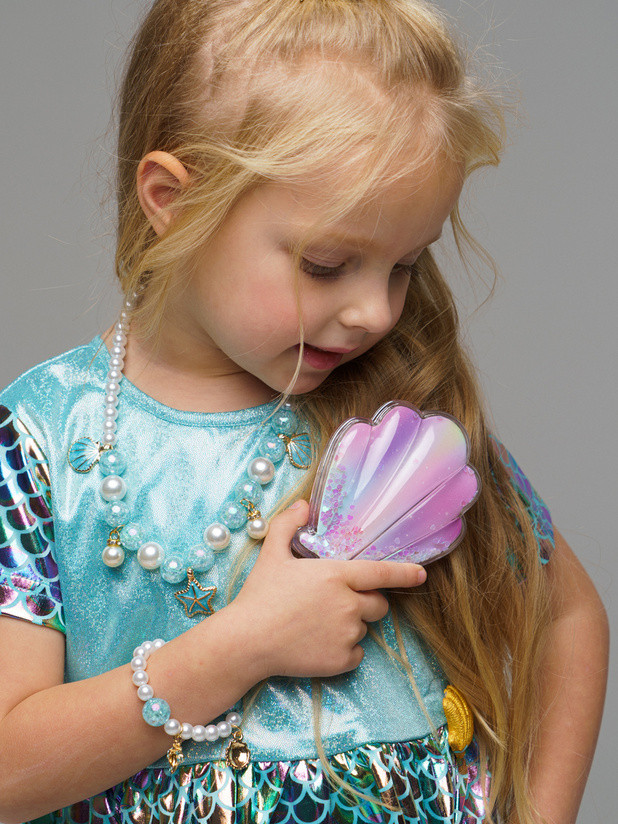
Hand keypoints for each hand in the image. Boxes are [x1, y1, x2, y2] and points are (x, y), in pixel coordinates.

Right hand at [229, 500, 426, 679]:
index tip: (422, 574)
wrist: (246, 642)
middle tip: (336, 602)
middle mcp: (349, 604)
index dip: (405, 573)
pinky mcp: (342, 661)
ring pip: (365, 628)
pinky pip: (356, 654)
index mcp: (336, 575)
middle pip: (378, 604)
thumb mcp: (271, 554)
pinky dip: (344, 650)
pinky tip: (318, 644)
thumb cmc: (259, 595)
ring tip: (317, 624)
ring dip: (351, 625)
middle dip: (365, 602)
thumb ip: (288, 525)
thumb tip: (302, 504)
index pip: (381, 572)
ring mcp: (347, 634)